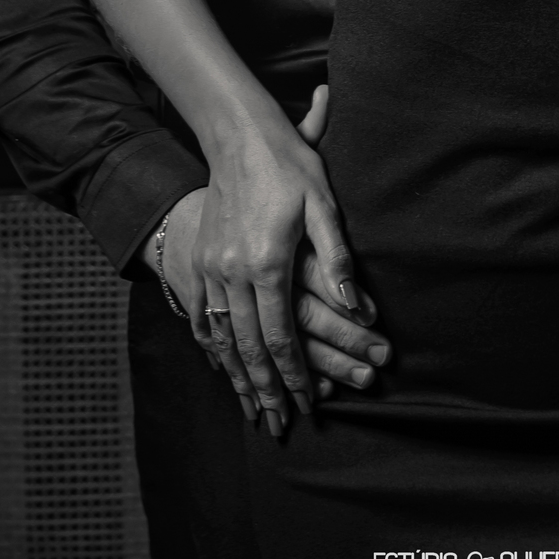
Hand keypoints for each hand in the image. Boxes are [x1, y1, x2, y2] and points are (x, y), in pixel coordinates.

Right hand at [146, 86, 381, 433]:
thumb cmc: (289, 165)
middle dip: (265, 389)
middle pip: (248, 347)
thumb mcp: (322, 203)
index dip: (295, 373)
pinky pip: (203, 316)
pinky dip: (213, 348)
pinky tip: (223, 367)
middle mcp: (232, 271)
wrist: (238, 135)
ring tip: (252, 409)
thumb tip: (358, 306)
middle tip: (279, 423)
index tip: (308, 403)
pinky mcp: (201, 259)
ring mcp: (210, 267)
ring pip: (222, 338)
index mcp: (267, 261)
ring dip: (237, 377)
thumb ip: (337, 258)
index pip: (281, 336)